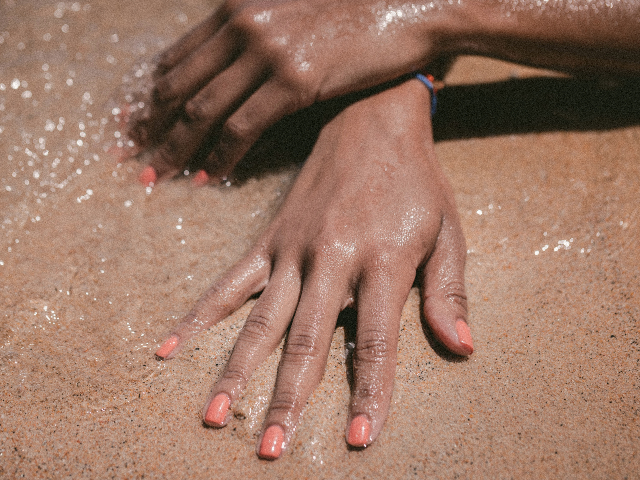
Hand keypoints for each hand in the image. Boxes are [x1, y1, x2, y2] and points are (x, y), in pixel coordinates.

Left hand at [128, 0, 452, 182]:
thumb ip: (254, 36)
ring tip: (159, 175)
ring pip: (203, 108)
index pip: (177, 56)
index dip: (152, 96)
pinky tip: (208, 175)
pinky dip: (220, 154)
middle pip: (179, 84)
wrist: (407, 3)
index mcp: (237, 6)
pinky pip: (242, 126)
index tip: (137, 124)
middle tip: (133, 156)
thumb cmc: (352, 12)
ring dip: (176, 147)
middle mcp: (244, 24)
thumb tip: (230, 72)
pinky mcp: (295, 80)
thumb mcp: (292, 13)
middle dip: (152, 126)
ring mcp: (268, 51)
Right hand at [154, 78, 471, 458]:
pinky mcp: (270, 238)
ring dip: (237, 369)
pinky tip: (172, 345)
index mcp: (382, 260)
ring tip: (214, 415)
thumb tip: (463, 347)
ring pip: (261, 319)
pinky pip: (230, 282)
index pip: (376, 341)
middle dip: (289, 398)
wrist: (371, 119)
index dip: (370, 392)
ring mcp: (293, 248)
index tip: (360, 438)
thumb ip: (448, 291)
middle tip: (271, 447)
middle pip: (307, 339)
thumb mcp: (448, 230)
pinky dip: (200, 314)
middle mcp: (331, 258)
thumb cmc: (416, 180)